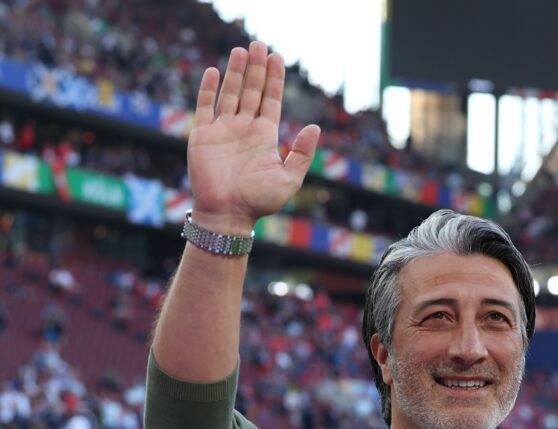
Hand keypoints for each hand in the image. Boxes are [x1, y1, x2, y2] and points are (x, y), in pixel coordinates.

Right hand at [187, 41, 319, 232]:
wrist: (228, 215)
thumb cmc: (259, 201)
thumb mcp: (289, 178)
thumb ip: (302, 153)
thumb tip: (314, 127)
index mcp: (264, 136)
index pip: (270, 100)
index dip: (274, 79)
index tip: (277, 58)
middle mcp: (244, 129)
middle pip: (251, 91)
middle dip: (256, 68)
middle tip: (259, 44)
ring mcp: (223, 130)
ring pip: (230, 94)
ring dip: (236, 72)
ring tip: (242, 50)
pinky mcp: (202, 136)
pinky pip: (205, 107)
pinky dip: (209, 89)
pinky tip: (215, 72)